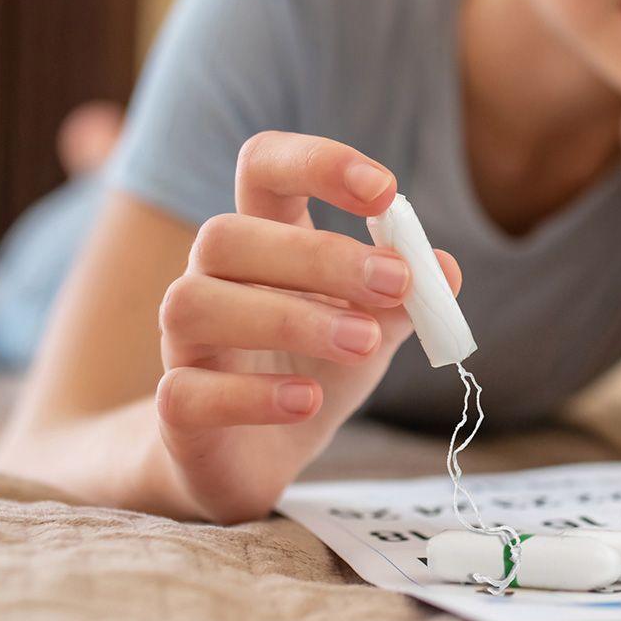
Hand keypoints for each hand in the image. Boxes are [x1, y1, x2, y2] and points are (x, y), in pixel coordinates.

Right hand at [151, 131, 460, 523]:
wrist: (259, 459)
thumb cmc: (312, 370)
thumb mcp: (373, 326)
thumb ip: (406, 297)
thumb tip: (445, 270)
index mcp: (261, 241)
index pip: (263, 165)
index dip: (317, 162)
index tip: (385, 191)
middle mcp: (209, 281)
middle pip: (226, 234)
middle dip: (318, 254)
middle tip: (396, 284)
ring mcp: (183, 346)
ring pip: (194, 303)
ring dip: (289, 318)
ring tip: (364, 343)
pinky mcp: (176, 412)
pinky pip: (185, 391)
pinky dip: (252, 395)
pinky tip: (308, 401)